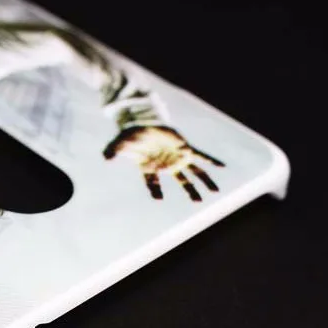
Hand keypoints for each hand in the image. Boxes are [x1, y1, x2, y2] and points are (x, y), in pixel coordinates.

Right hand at [103, 125, 224, 201]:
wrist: (144, 124)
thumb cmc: (132, 137)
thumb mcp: (121, 143)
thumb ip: (114, 151)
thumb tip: (105, 158)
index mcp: (151, 169)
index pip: (153, 183)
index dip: (155, 190)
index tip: (158, 199)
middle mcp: (167, 167)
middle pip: (181, 181)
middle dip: (190, 191)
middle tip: (197, 203)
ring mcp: (178, 158)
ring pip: (194, 173)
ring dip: (204, 181)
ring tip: (214, 192)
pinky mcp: (185, 149)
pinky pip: (201, 156)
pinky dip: (210, 161)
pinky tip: (221, 167)